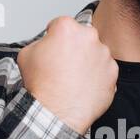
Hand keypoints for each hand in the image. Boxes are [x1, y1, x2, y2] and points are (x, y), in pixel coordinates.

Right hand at [16, 16, 117, 134]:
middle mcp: (89, 37)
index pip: (61, 25)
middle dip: (74, 47)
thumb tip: (47, 44)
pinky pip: (104, 70)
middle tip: (63, 65)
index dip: (55, 37)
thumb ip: (40, 42)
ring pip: (95, 53)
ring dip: (87, 61)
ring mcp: (104, 55)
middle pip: (81, 37)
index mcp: (67, 28)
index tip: (54, 47)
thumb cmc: (43, 86)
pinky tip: (83, 85)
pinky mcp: (113, 72)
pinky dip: (97, 76)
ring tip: (73, 78)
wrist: (56, 113)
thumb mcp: (26, 54)